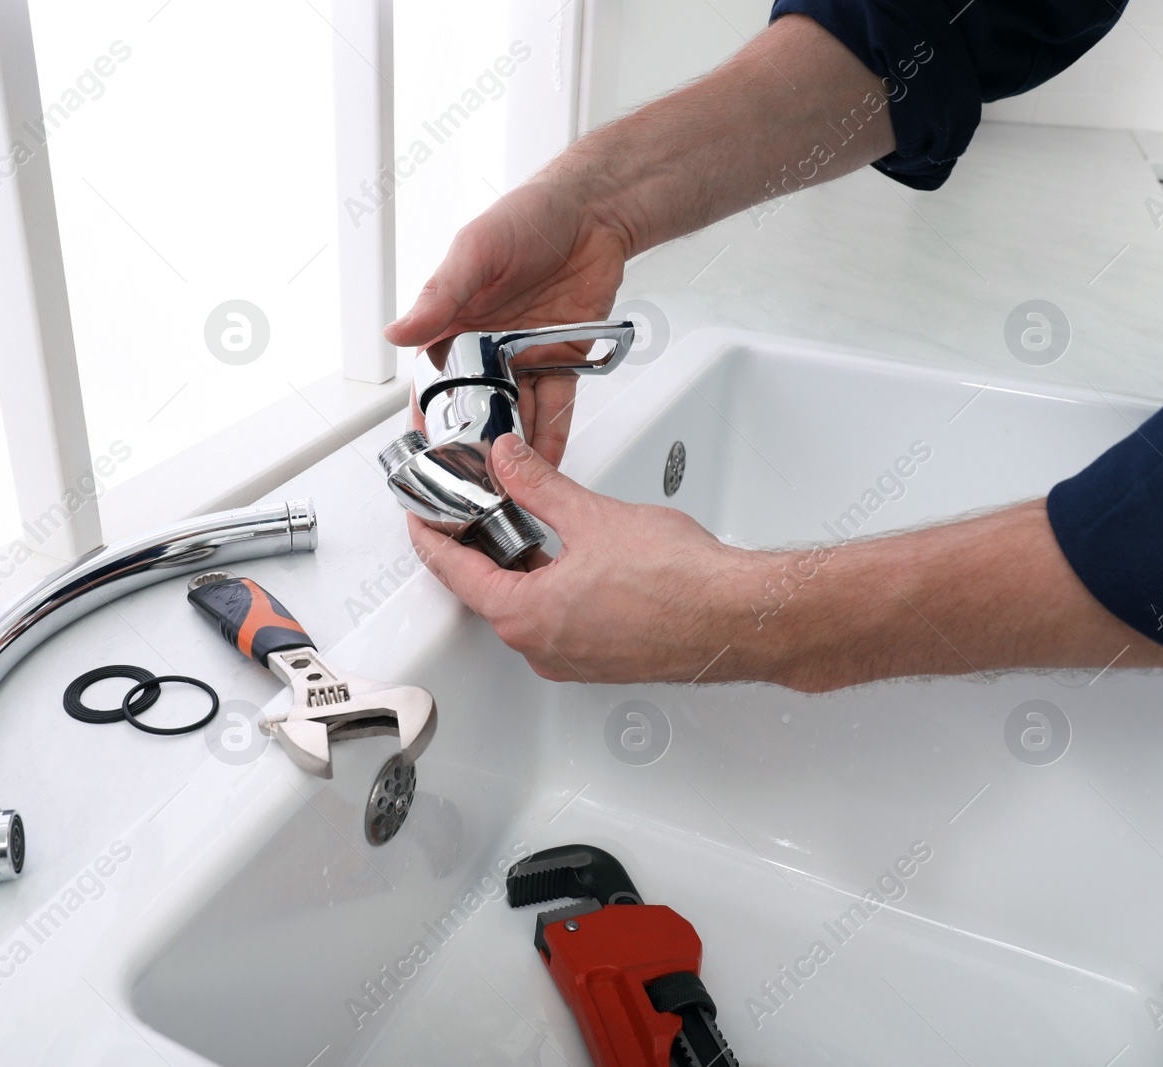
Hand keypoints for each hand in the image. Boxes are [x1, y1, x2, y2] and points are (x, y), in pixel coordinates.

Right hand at [385, 181, 630, 465]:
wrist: (594, 211)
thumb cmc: (529, 216)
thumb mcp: (475, 251)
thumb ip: (440, 295)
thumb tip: (398, 330)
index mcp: (453, 322)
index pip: (434, 381)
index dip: (431, 417)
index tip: (432, 450)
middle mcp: (486, 346)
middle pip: (475, 407)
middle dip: (474, 443)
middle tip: (476, 477)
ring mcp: (524, 356)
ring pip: (515, 413)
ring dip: (513, 446)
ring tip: (511, 480)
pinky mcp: (562, 359)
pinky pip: (554, 404)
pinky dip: (551, 432)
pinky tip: (547, 459)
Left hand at [406, 438, 1162, 691]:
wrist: (744, 617)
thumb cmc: (682, 582)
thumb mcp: (592, 515)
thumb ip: (538, 484)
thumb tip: (507, 460)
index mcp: (525, 615)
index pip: (452, 571)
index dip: (430, 534)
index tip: (418, 512)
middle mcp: (541, 648)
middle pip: (485, 591)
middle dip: (478, 545)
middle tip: (473, 506)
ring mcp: (574, 661)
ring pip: (524, 608)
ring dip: (519, 567)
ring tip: (526, 523)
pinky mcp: (605, 662)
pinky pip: (559, 621)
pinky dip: (551, 587)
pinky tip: (572, 558)